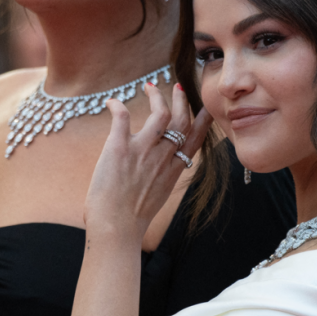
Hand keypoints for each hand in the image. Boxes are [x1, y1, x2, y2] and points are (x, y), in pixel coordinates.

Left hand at [84, 82, 213, 239]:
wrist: (116, 228)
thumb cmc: (131, 219)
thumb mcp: (157, 196)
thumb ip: (160, 177)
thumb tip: (155, 170)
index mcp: (173, 170)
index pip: (195, 139)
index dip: (202, 120)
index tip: (205, 107)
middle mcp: (162, 157)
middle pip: (181, 120)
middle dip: (181, 100)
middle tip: (176, 87)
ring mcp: (142, 150)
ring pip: (160, 112)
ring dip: (156, 96)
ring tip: (149, 87)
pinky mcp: (119, 147)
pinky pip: (122, 116)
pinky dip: (117, 105)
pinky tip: (112, 102)